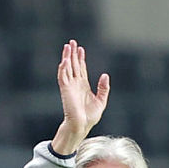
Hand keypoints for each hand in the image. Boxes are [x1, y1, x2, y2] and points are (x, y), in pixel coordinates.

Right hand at [52, 39, 108, 154]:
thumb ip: (103, 88)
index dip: (80, 59)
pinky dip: (63, 68)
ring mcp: (70, 86)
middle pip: (73, 65)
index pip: (81, 68)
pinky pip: (63, 76)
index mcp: (84, 85)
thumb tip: (105, 75)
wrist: (82, 125)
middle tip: (72, 42)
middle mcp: (76, 83)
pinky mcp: (65, 90)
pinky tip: (64, 60)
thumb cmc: (90, 116)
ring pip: (67, 68)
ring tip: (67, 46)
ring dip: (66, 57)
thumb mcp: (101, 101)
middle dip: (72, 54)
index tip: (81, 49)